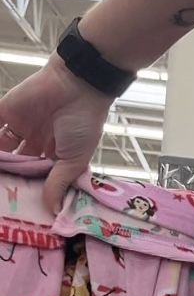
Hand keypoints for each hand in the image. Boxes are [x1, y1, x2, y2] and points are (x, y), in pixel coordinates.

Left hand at [0, 57, 112, 214]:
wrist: (78, 85)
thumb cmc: (84, 123)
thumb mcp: (74, 159)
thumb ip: (58, 183)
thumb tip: (53, 210)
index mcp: (54, 153)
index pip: (36, 173)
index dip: (29, 187)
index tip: (21, 204)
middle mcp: (35, 140)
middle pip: (16, 162)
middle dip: (9, 176)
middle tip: (3, 194)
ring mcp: (20, 125)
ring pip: (1, 147)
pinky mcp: (6, 110)